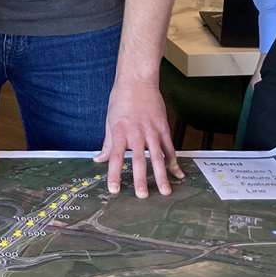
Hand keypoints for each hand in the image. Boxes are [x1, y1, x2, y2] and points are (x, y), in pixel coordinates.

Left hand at [94, 79, 182, 196]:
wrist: (137, 80)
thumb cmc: (120, 99)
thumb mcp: (109, 120)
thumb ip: (107, 143)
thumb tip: (98, 159)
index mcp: (119, 132)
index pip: (115, 157)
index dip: (114, 175)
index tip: (114, 190)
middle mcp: (136, 133)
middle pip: (139, 160)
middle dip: (141, 179)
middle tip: (143, 196)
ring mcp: (152, 130)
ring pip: (158, 157)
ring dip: (162, 176)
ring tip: (165, 191)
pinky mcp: (163, 127)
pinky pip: (170, 148)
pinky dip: (174, 161)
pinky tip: (177, 174)